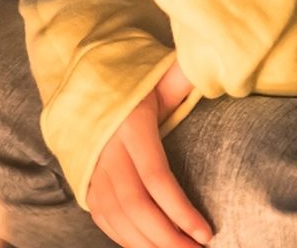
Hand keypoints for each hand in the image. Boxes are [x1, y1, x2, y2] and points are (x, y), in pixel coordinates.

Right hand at [87, 62, 211, 246]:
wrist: (85, 78)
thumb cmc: (133, 82)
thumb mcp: (157, 76)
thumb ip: (183, 75)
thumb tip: (210, 67)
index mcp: (129, 124)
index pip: (155, 176)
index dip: (180, 210)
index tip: (206, 233)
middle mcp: (106, 148)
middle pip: (135, 204)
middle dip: (167, 237)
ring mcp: (92, 166)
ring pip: (116, 217)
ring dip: (148, 244)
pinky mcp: (85, 179)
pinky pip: (103, 217)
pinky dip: (126, 239)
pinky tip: (150, 246)